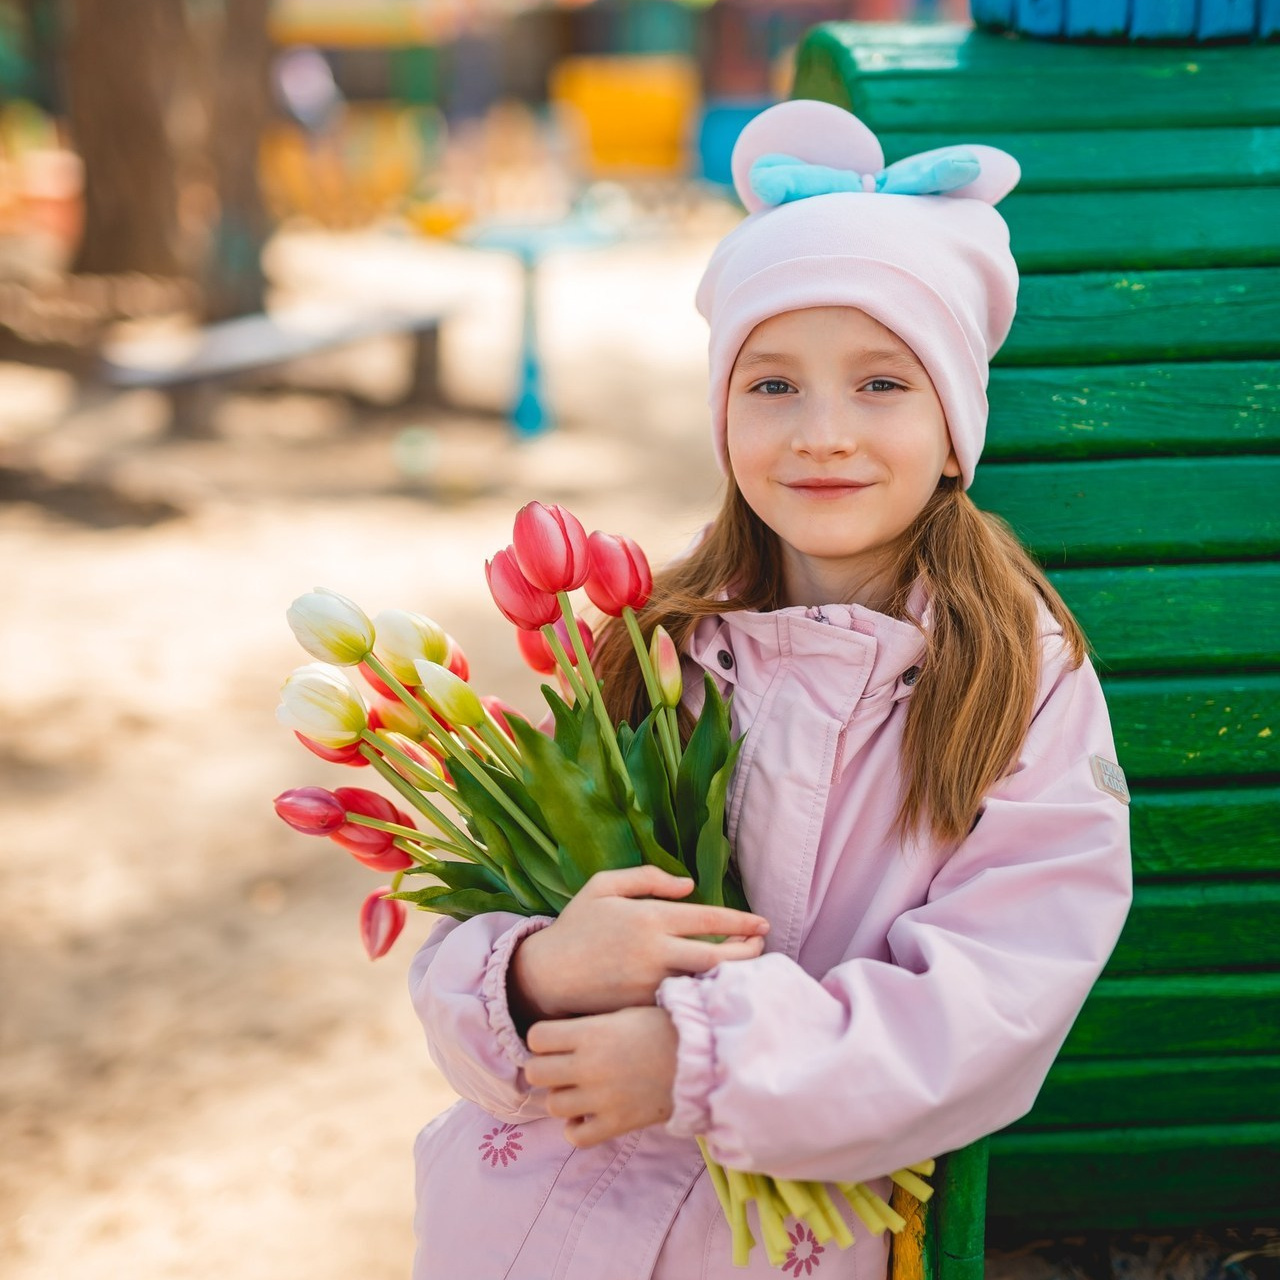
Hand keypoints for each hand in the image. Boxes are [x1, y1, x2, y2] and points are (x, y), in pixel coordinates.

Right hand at [508, 866, 768, 1024]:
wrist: (545, 977)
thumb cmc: (575, 926)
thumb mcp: (603, 887)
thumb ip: (647, 878)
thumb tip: (690, 885)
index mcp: (647, 917)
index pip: (708, 918)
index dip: (741, 921)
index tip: (762, 923)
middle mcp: (654, 951)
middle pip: (717, 955)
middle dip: (747, 951)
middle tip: (761, 947)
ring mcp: (650, 983)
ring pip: (705, 981)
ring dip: (731, 975)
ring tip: (747, 967)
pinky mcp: (644, 1008)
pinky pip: (685, 1000)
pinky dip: (705, 994)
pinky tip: (717, 988)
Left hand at [525, 1006, 677, 1147]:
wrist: (702, 1060)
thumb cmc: (665, 1029)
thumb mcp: (624, 1013)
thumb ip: (590, 1025)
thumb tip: (561, 1035)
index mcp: (591, 1033)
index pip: (536, 1037)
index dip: (542, 1039)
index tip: (555, 1042)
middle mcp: (589, 1065)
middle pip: (535, 1072)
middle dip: (545, 1068)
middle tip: (562, 1067)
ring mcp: (601, 1097)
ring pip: (552, 1105)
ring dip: (562, 1097)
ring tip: (579, 1091)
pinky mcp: (616, 1123)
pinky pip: (576, 1136)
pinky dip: (576, 1128)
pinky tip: (587, 1116)